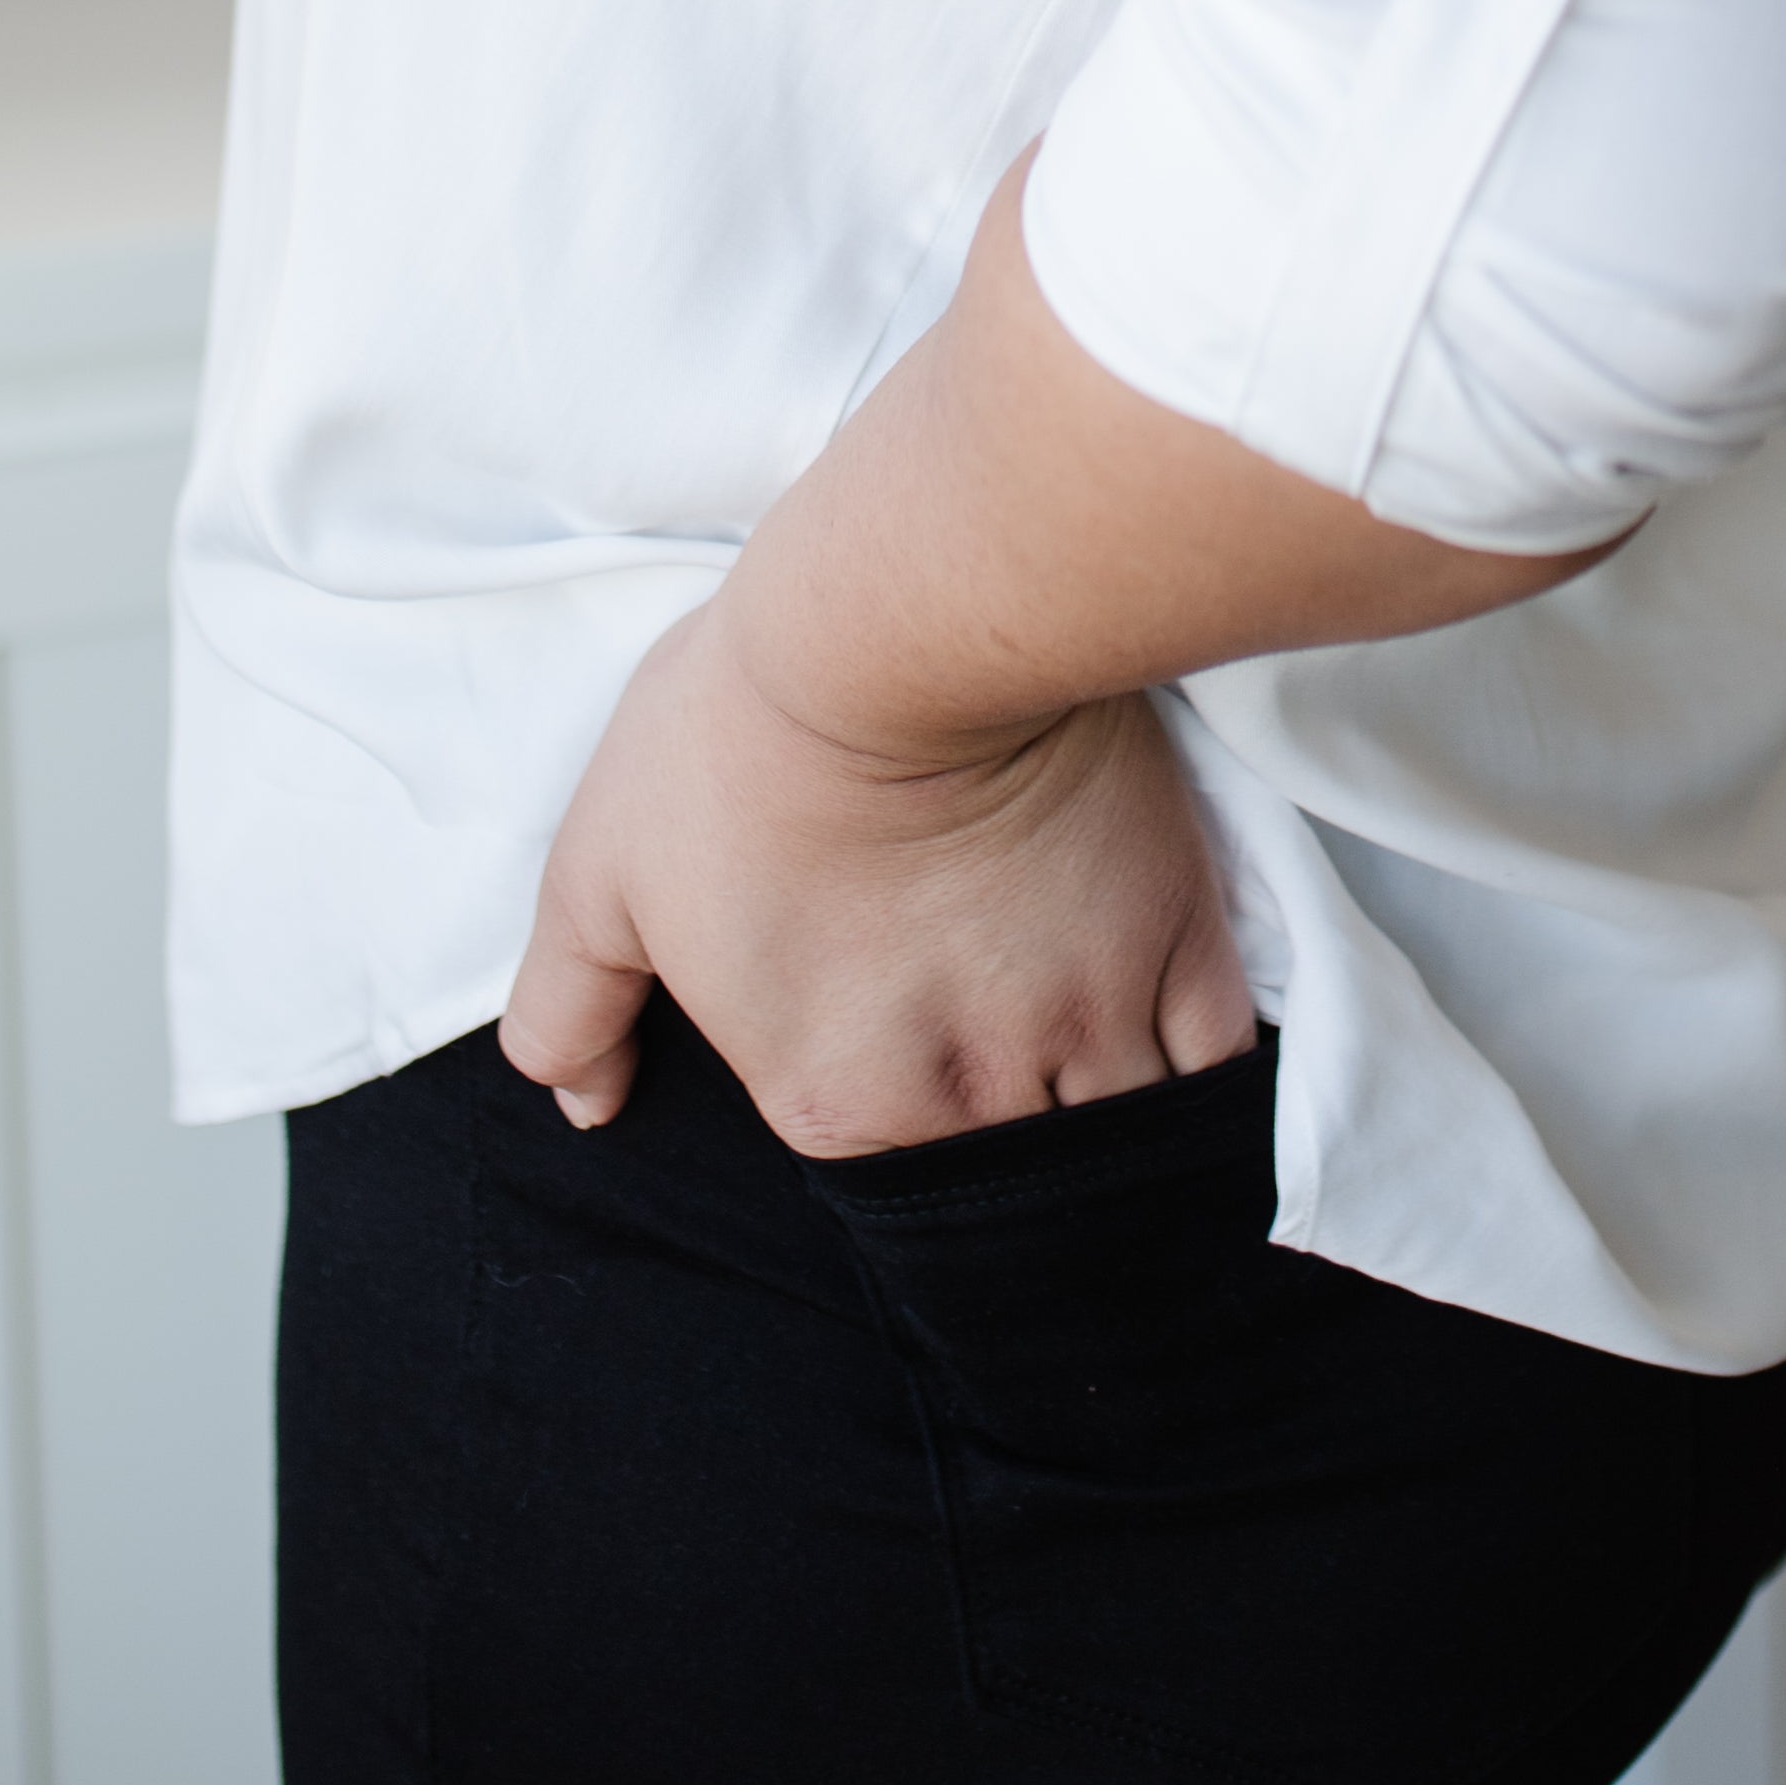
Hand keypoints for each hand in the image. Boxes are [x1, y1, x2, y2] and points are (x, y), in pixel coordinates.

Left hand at [498, 584, 1254, 1152]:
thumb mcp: (600, 868)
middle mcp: (970, 1099)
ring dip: (1095, 1101)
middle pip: (998, 1164)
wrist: (898, 620)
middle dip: (991, 1114)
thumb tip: (581, 1104)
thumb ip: (572, 1011)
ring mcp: (1087, 1026)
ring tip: (1074, 1023)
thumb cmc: (740, 733)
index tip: (883, 1020)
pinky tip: (1166, 1015)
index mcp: (836, 1101)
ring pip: (1113, 1129)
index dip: (876, 1094)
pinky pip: (1213, 1063)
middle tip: (983, 1018)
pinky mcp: (1181, 942)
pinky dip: (1190, 1058)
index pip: (871, 1156)